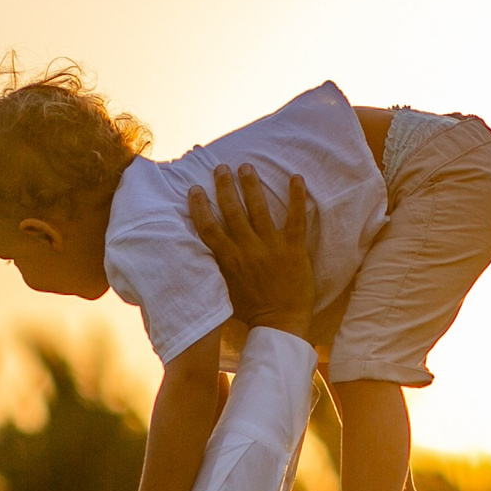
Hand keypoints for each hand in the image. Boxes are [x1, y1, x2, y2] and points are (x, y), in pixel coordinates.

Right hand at [187, 165, 312, 339]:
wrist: (281, 323)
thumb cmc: (251, 311)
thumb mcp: (225, 290)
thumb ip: (216, 268)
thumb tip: (202, 253)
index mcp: (229, 260)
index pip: (208, 228)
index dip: (199, 207)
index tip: (194, 189)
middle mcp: (247, 249)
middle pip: (232, 211)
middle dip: (224, 186)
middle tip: (220, 168)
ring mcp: (271, 247)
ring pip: (259, 209)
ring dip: (251, 185)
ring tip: (246, 166)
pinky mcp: (293, 249)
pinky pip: (295, 218)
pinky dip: (296, 197)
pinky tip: (296, 177)